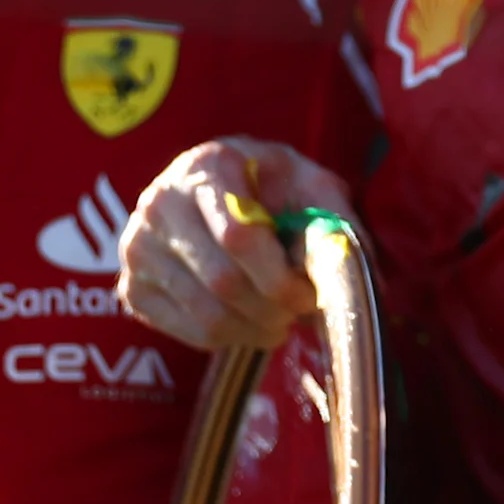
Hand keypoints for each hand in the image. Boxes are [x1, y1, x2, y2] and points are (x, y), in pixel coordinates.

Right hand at [113, 138, 354, 352]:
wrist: (214, 190)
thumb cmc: (269, 186)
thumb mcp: (309, 184)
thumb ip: (336, 222)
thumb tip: (370, 281)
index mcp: (206, 166)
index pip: (239, 236)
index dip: (280, 277)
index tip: (307, 291)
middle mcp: (160, 203)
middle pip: (223, 282)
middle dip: (274, 309)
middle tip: (298, 312)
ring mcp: (138, 248)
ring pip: (208, 314)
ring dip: (257, 329)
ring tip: (278, 317)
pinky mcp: (132, 287)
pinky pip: (190, 333)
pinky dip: (231, 337)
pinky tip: (247, 318)